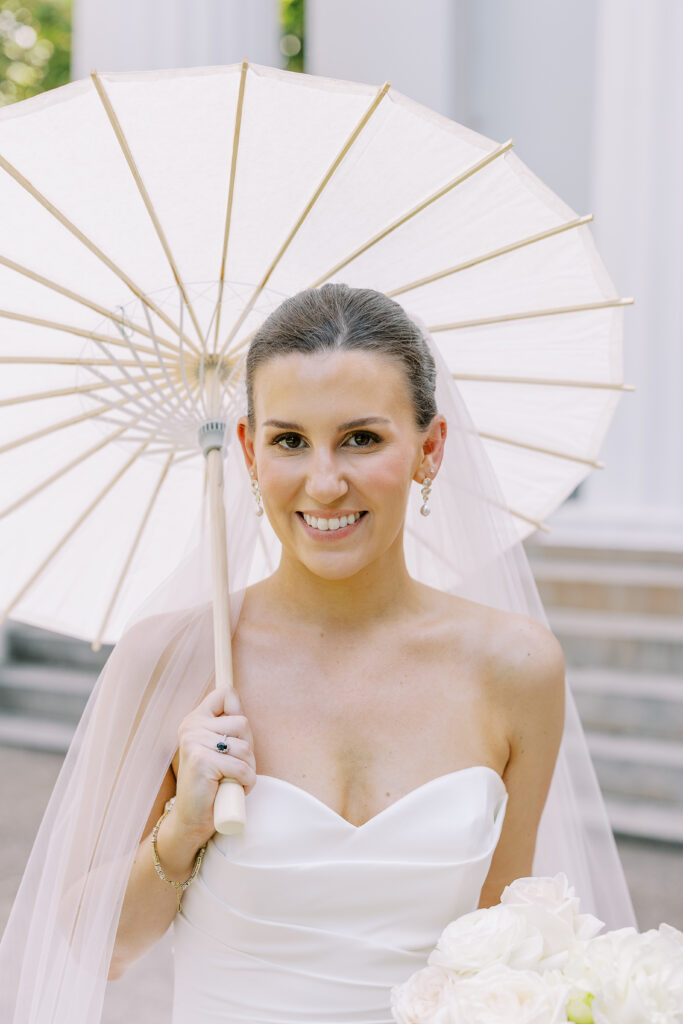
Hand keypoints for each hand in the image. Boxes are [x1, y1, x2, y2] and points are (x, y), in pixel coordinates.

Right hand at [173, 686, 256, 845]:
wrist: (192, 819)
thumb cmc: (212, 783)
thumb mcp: (219, 748)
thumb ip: (227, 725)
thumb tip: (237, 701)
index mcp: (195, 719)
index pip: (225, 694)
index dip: (238, 712)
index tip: (233, 736)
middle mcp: (191, 727)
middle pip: (243, 723)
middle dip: (248, 749)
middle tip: (235, 767)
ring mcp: (194, 743)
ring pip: (245, 747)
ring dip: (248, 769)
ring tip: (233, 779)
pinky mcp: (202, 762)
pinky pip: (242, 768)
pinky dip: (246, 783)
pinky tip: (232, 789)